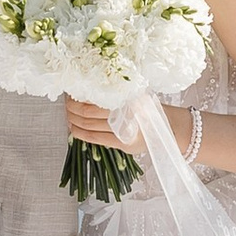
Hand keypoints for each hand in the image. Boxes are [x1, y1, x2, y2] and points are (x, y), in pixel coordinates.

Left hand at [64, 95, 199, 171]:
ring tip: (68, 115)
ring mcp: (123, 129)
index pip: (93, 96)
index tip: (70, 91)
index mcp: (126, 96)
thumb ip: (114, 94)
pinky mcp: (122, 144)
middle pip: (86, 110)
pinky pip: (94, 138)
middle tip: (66, 102)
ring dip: (72, 120)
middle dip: (71, 107)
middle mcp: (124, 111)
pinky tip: (73, 129)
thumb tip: (85, 91)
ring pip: (87, 124)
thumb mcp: (134, 95)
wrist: (168, 129)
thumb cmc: (148, 109)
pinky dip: (80, 134)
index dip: (77, 95)